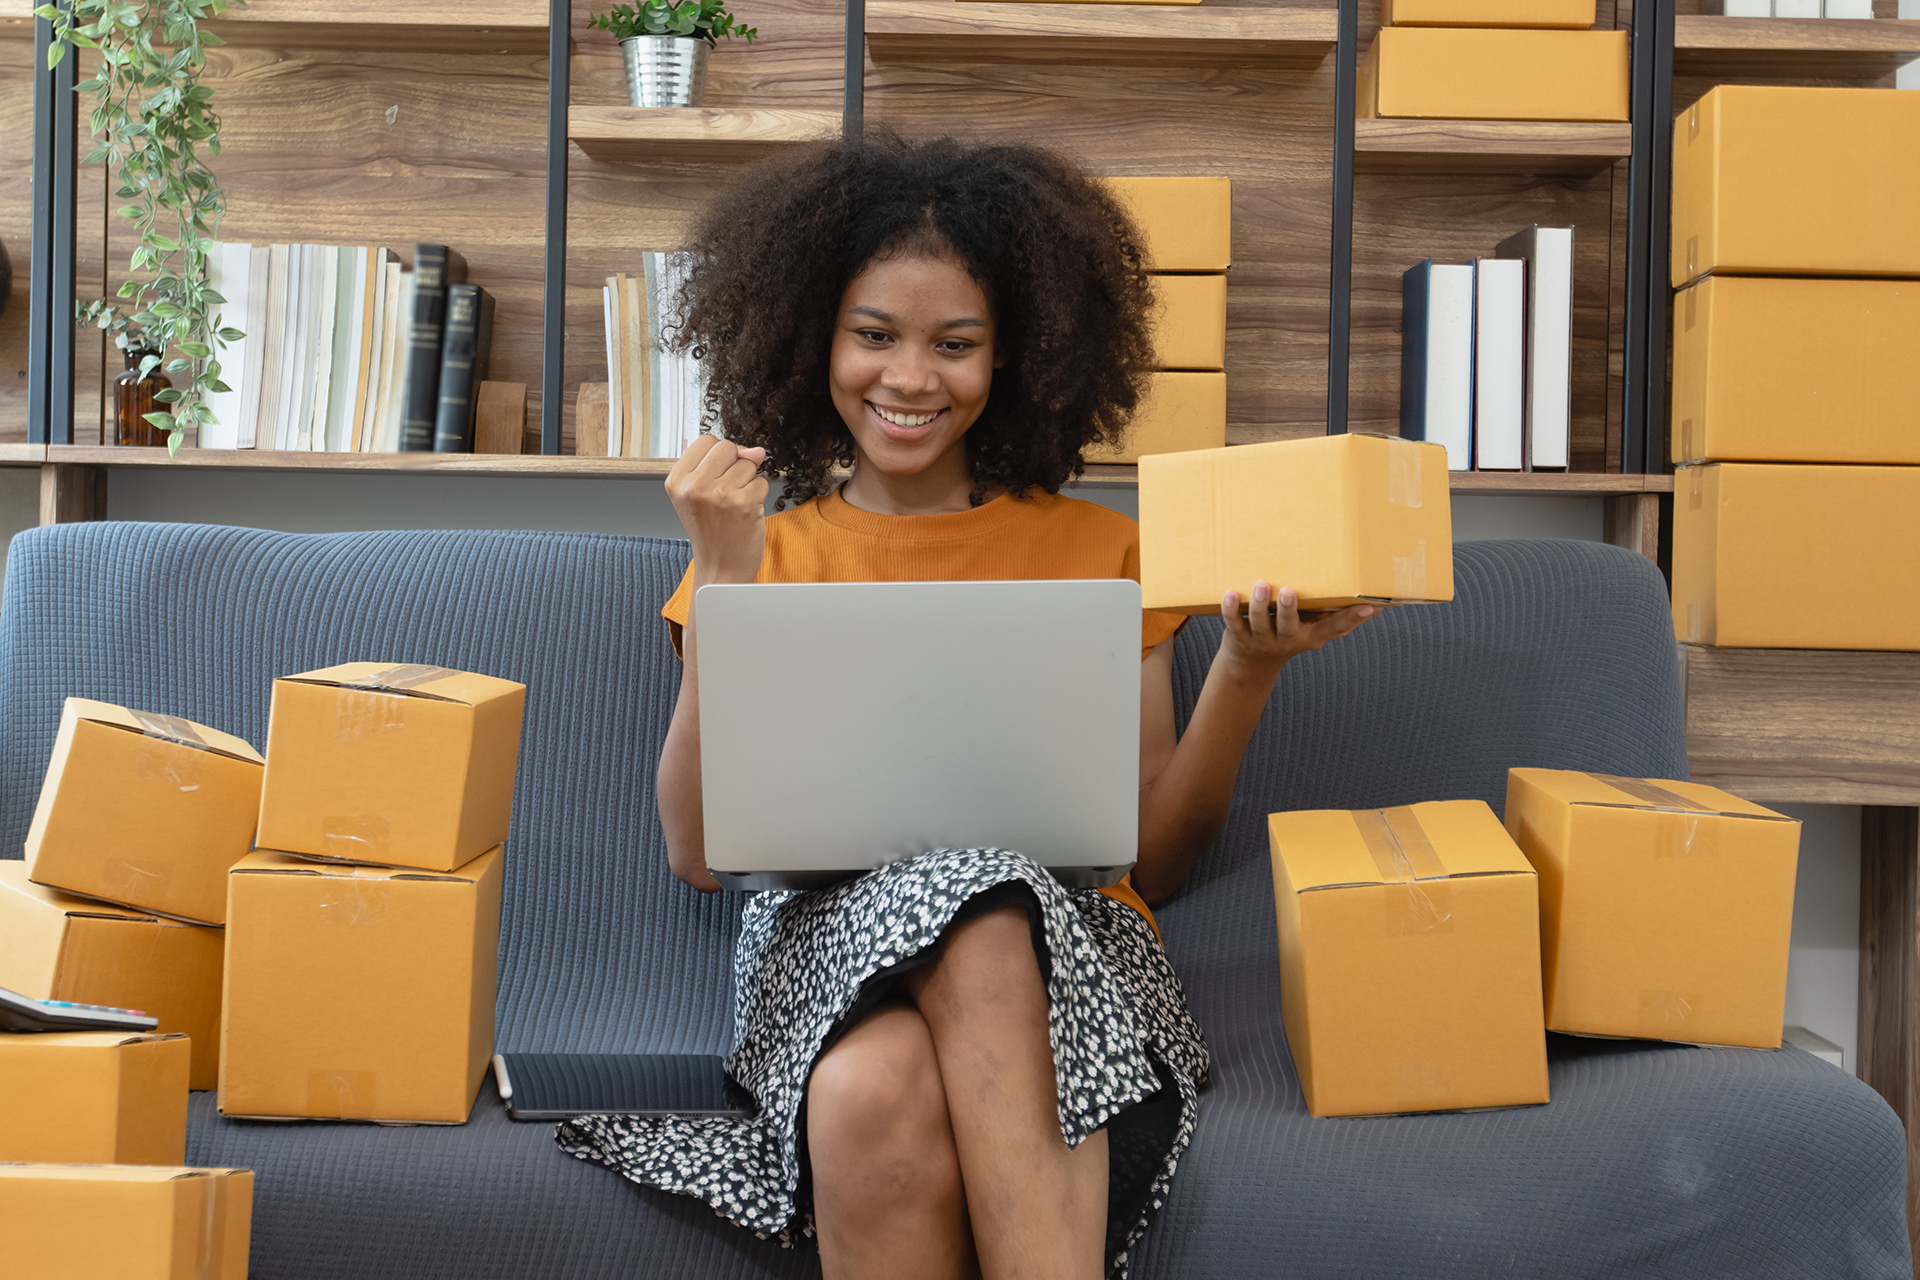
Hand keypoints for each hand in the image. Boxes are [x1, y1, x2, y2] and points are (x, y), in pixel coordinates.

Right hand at [665, 435, 769, 587]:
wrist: (720, 568)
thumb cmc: (711, 532)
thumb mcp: (699, 495)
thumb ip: (721, 465)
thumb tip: (756, 451)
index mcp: (677, 480)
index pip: (707, 440)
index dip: (719, 456)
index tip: (715, 476)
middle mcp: (694, 486)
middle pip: (728, 447)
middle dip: (734, 465)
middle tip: (725, 493)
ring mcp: (719, 495)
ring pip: (748, 464)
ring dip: (747, 483)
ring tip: (734, 506)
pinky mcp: (744, 504)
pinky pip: (761, 482)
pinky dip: (758, 497)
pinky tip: (745, 513)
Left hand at [1217, 581, 1374, 680]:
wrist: (1250, 666)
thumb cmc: (1288, 635)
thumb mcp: (1313, 630)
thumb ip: (1336, 616)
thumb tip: (1379, 602)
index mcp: (1311, 636)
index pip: (1334, 627)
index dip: (1352, 618)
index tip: (1369, 605)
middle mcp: (1288, 639)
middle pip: (1289, 626)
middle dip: (1289, 609)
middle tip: (1288, 591)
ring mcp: (1262, 640)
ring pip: (1260, 623)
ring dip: (1260, 605)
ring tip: (1262, 585)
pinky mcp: (1239, 637)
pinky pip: (1234, 623)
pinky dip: (1231, 609)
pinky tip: (1231, 594)